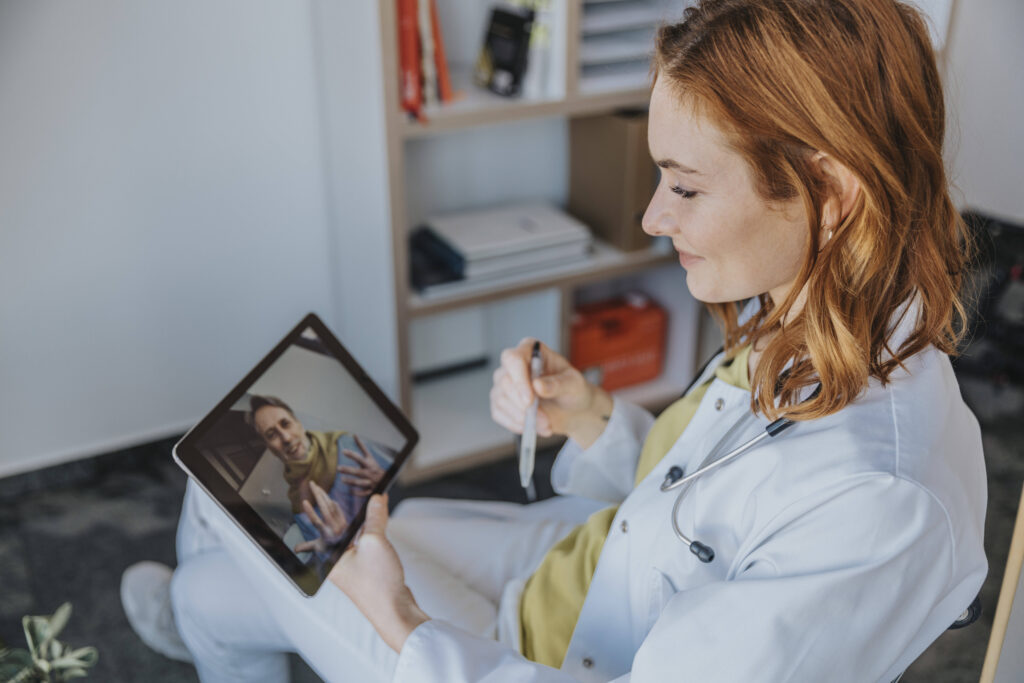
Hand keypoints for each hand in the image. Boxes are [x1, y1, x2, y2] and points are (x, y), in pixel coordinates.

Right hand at [294, 480, 348, 553]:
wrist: (347, 549)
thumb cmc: (329, 548)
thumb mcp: (317, 548)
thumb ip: (306, 546)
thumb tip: (294, 550)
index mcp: (326, 535)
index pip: (317, 522)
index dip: (310, 512)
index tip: (304, 501)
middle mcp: (334, 527)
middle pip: (325, 509)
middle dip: (318, 495)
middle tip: (311, 484)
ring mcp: (340, 522)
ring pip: (331, 505)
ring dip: (323, 494)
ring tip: (315, 486)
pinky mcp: (344, 518)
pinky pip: (337, 507)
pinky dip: (329, 499)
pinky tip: (324, 493)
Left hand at [328, 494, 429, 651]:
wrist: (394, 611)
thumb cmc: (378, 584)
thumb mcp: (375, 542)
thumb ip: (374, 517)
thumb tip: (377, 498)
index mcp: (331, 554)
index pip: (324, 521)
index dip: (322, 501)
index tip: (315, 487)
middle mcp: (337, 559)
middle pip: (336, 526)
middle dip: (335, 507)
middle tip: (326, 489)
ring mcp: (351, 563)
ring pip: (353, 532)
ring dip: (361, 516)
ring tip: (366, 499)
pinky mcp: (365, 567)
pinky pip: (365, 540)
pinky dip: (371, 527)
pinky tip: (380, 518)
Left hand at [338, 435, 385, 496]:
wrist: (385, 479)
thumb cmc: (373, 466)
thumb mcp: (369, 456)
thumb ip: (361, 446)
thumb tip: (354, 435)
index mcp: (368, 464)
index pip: (359, 458)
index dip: (352, 454)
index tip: (343, 451)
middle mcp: (368, 473)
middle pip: (358, 471)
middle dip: (348, 470)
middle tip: (338, 468)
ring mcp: (370, 482)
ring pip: (360, 483)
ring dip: (351, 481)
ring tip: (342, 479)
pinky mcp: (370, 490)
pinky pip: (363, 493)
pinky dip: (357, 492)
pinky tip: (350, 491)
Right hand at [490, 338, 613, 448]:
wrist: (572, 410)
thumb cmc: (574, 390)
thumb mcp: (574, 385)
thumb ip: (558, 384)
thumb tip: (538, 385)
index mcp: (531, 350)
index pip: (514, 358)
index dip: (519, 379)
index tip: (529, 400)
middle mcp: (513, 364)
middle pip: (505, 381)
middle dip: (523, 406)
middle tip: (544, 420)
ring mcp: (504, 383)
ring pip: (500, 399)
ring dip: (523, 418)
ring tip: (545, 424)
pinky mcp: (501, 401)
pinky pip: (499, 413)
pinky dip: (516, 424)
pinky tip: (533, 426)